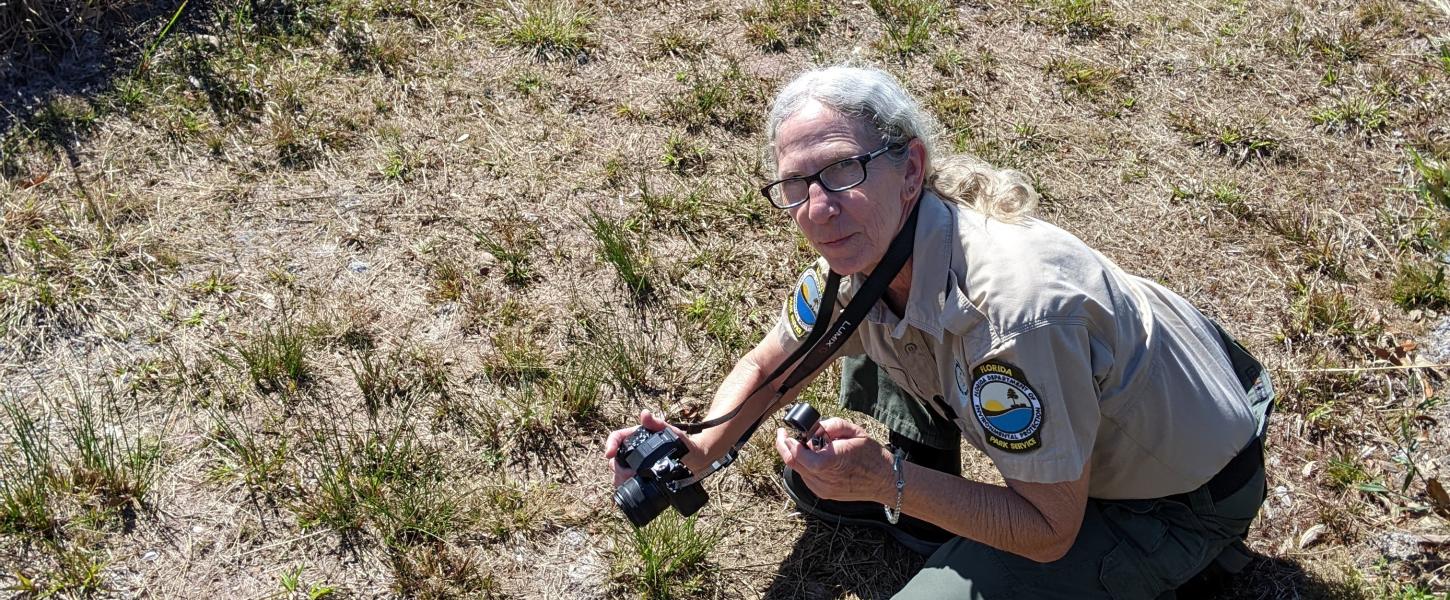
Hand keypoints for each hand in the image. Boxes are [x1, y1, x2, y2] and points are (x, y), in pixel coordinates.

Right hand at [603, 410, 708, 487]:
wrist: (693, 461)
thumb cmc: (683, 443)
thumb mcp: (672, 432)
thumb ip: (658, 423)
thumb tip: (644, 414)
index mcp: (637, 436)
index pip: (617, 437)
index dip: (610, 444)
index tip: (609, 454)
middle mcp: (634, 450)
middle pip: (615, 458)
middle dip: (617, 467)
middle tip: (629, 474)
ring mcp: (635, 464)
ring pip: (618, 472)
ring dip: (620, 478)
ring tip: (631, 482)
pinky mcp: (640, 476)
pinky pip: (627, 482)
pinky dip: (626, 485)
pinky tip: (630, 489)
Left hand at [774, 417, 892, 503]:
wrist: (885, 480)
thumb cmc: (872, 455)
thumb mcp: (854, 431)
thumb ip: (830, 426)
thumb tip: (813, 429)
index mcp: (832, 461)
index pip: (798, 455)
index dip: (788, 442)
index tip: (785, 432)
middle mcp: (825, 479)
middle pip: (793, 463)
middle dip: (784, 447)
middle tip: (783, 435)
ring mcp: (823, 489)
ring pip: (797, 471)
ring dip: (794, 456)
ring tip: (801, 444)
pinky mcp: (824, 494)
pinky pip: (806, 477)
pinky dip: (804, 465)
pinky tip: (813, 457)